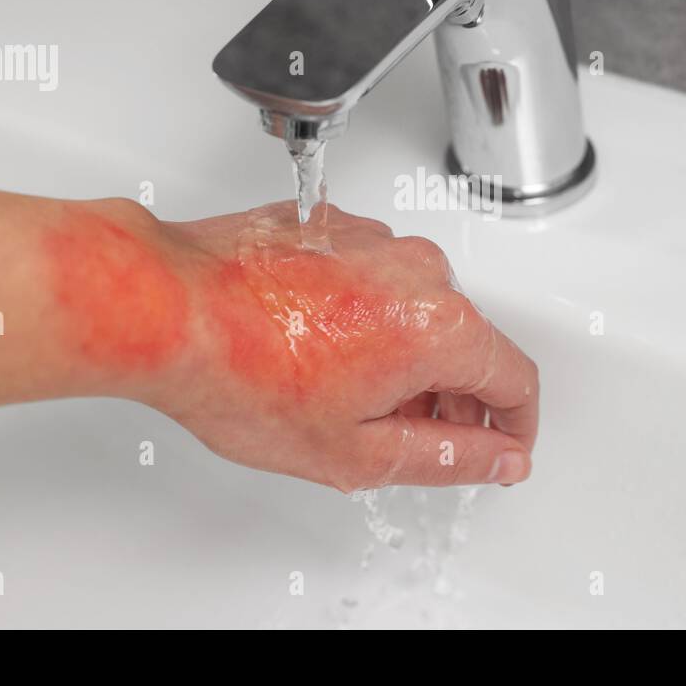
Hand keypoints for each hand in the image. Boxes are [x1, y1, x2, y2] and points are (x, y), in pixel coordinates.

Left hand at [143, 202, 538, 490]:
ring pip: (422, 308)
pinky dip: (370, 317)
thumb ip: (446, 458)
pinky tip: (320, 351)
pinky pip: (379, 278)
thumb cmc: (242, 374)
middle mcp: (419, 270)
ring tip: (347, 397)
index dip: (515, 428)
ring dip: (408, 356)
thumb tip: (499, 459)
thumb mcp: (355, 451)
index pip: (517, 380)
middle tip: (411, 439)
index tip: (501, 450)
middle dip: (453, 398)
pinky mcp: (337, 226)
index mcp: (440, 326)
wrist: (168, 307)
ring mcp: (376, 241)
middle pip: (471, 342)